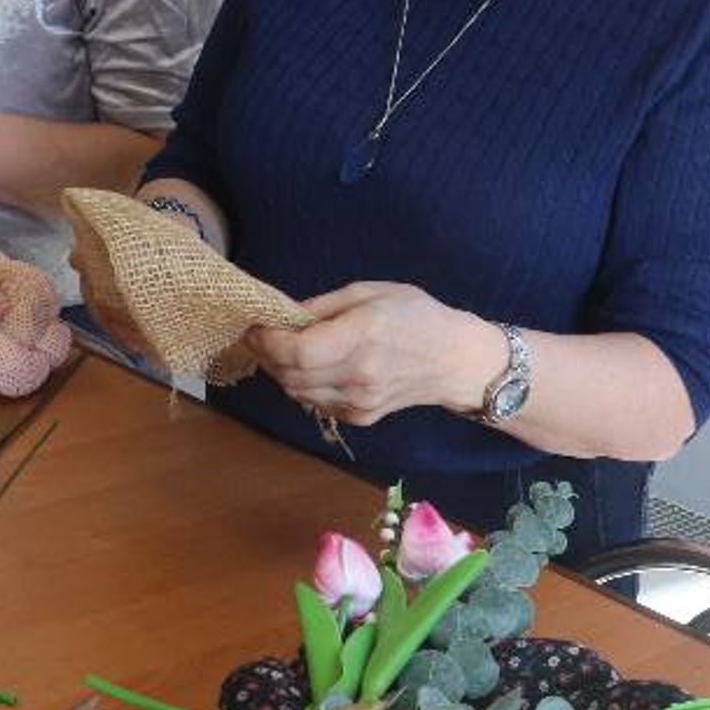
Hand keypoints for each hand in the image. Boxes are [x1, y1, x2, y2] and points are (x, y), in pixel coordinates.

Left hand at [247, 281, 494, 430]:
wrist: (455, 360)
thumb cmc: (416, 316)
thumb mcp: (370, 292)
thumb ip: (323, 307)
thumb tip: (283, 317)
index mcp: (362, 336)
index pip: (298, 352)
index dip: (267, 342)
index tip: (254, 327)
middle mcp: (358, 375)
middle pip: (290, 375)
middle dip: (266, 356)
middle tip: (260, 336)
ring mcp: (359, 402)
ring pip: (297, 393)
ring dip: (281, 372)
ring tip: (283, 350)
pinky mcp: (361, 417)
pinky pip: (315, 403)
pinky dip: (303, 386)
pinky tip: (313, 367)